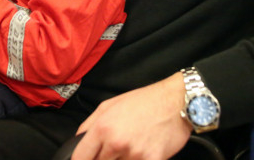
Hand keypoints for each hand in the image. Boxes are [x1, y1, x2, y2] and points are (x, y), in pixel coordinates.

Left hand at [72, 73, 191, 159]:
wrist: (176, 101)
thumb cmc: (144, 101)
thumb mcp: (109, 105)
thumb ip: (89, 125)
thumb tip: (77, 142)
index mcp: (103, 127)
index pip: (80, 157)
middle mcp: (116, 142)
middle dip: (105, 158)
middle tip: (117, 148)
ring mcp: (135, 154)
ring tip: (133, 146)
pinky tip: (144, 151)